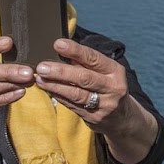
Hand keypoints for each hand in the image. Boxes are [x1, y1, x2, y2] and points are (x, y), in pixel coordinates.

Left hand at [35, 38, 157, 163]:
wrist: (122, 118)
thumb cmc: (108, 88)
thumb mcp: (104, 73)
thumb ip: (85, 63)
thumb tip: (62, 49)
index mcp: (115, 71)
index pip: (94, 58)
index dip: (75, 51)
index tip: (58, 44)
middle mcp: (113, 88)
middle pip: (84, 78)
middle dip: (61, 72)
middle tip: (42, 67)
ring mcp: (104, 105)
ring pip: (77, 94)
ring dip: (56, 86)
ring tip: (40, 79)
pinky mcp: (94, 118)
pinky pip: (73, 105)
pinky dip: (58, 96)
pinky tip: (47, 89)